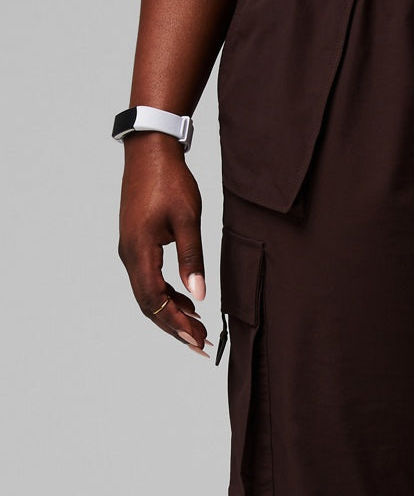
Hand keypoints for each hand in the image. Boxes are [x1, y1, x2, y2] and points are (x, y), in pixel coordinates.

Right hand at [117, 133, 211, 354]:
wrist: (150, 151)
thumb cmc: (170, 181)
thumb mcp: (188, 220)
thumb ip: (192, 259)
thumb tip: (198, 295)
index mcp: (139, 251)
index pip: (155, 300)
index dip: (176, 323)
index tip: (197, 340)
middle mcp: (130, 255)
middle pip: (148, 304)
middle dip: (174, 326)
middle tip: (200, 344)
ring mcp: (131, 250)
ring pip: (148, 294)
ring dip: (171, 313)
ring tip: (197, 328)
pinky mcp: (137, 244)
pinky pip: (149, 279)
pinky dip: (167, 295)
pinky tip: (186, 302)